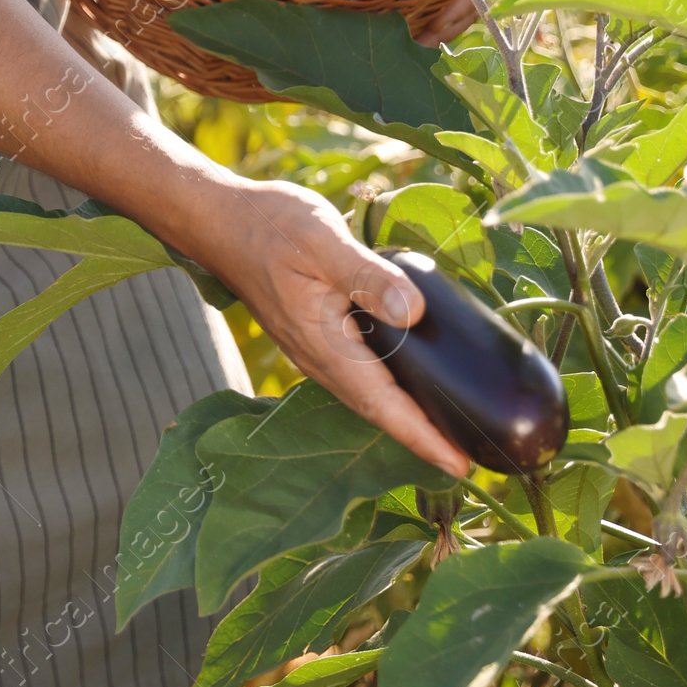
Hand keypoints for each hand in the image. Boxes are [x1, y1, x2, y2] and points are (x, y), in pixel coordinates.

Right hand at [188, 177, 467, 476]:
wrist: (218, 220)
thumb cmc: (269, 226)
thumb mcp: (323, 239)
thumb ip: (367, 276)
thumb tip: (415, 312)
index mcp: (325, 344)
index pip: (382, 405)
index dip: (423, 438)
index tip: (460, 465)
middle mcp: (319, 358)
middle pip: (377, 411)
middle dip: (421, 437)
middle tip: (467, 455)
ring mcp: (312, 348)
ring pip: (365, 395)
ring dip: (403, 416)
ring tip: (445, 425)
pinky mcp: (311, 332)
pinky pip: (355, 374)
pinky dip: (386, 387)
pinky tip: (405, 375)